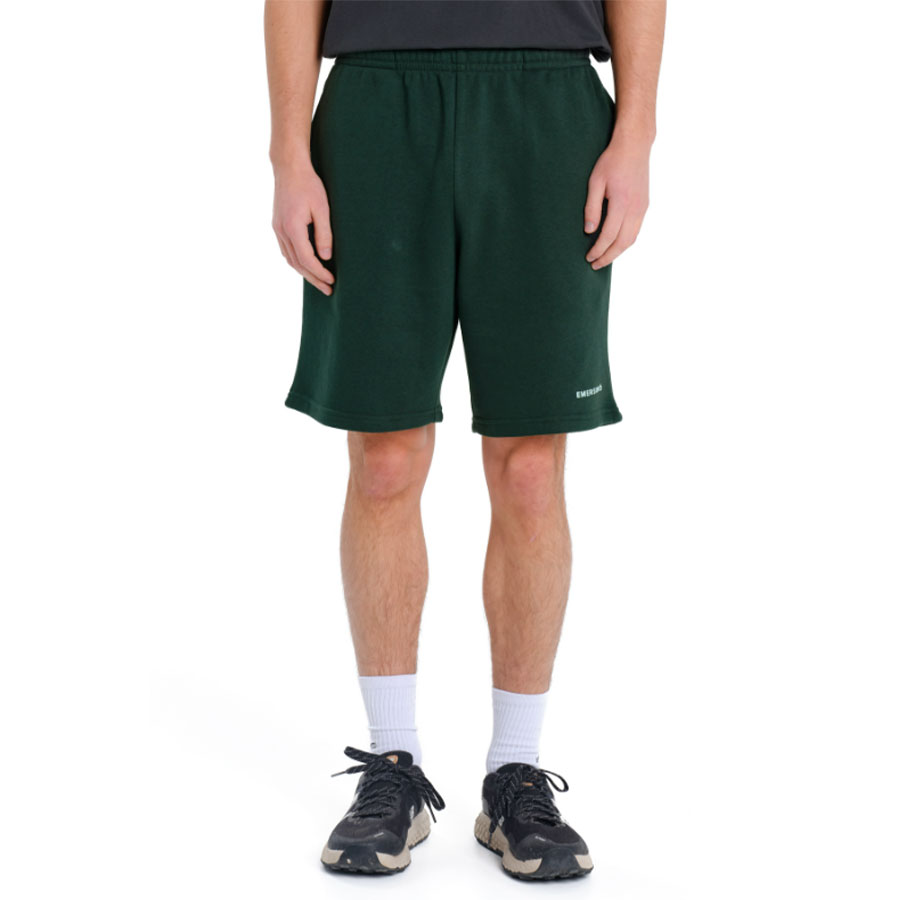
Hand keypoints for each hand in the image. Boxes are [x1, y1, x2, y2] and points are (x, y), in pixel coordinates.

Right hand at [272, 163, 334, 294]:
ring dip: (304, 272)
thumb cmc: (309, 184)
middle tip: (328, 290)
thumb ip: (324, 234)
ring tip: (319, 282)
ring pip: (290, 259)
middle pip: (297, 264)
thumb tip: (326, 257)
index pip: (306, 259)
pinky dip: (297, 262)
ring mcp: (277, 229)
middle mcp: (281, 231)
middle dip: (313, 278)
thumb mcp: (322, 208)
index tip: (332, 281)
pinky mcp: (277, 225)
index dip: (319, 273)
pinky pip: (286, 250)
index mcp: (292, 228)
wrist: (289, 167)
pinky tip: (306, 266)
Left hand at [584, 135, 650, 268]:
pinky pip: (636, 230)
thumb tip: (589, 231)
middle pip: (622, 242)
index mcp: (622, 202)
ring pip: (632, 239)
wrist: (635, 146)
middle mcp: (635, 208)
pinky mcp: (645, 206)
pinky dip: (625, 241)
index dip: (598, 249)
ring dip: (618, 252)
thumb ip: (592, 207)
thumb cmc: (611, 161)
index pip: (609, 235)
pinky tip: (615, 244)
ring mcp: (642, 208)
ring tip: (604, 258)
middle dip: (608, 256)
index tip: (588, 257)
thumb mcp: (595, 182)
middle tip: (594, 265)